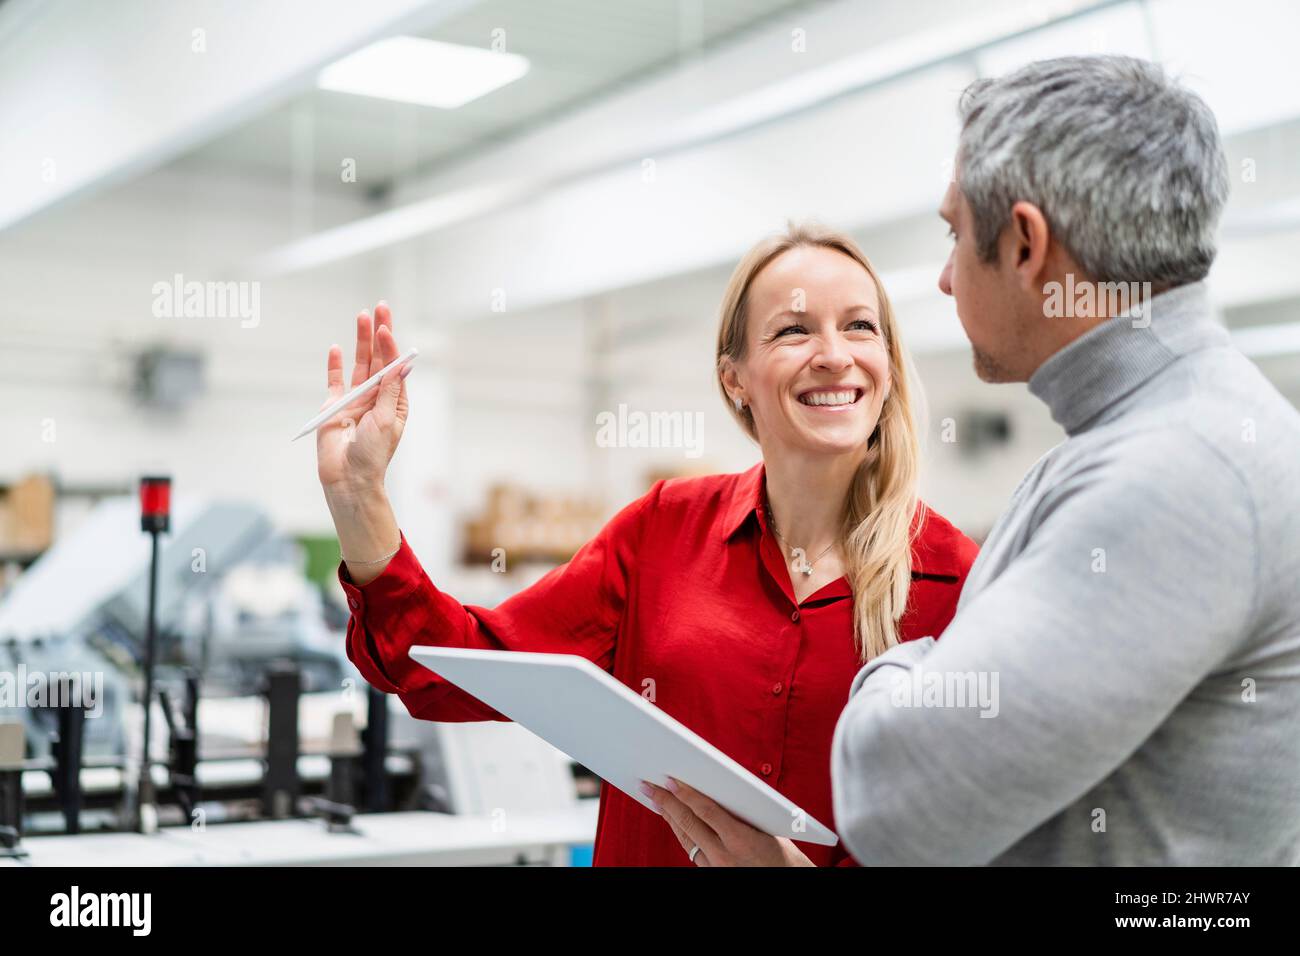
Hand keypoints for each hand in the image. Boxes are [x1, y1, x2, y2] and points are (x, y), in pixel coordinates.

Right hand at [316, 301, 411, 496]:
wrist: (348, 477)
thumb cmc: (373, 454)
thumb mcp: (388, 419)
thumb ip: (389, 390)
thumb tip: (396, 363)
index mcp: (395, 401)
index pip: (394, 367)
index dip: (390, 346)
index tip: (385, 329)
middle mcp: (377, 397)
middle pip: (378, 359)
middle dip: (378, 333)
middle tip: (379, 308)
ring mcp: (355, 400)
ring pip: (358, 365)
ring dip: (360, 341)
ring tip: (362, 316)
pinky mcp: (334, 406)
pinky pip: (334, 381)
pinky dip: (335, 365)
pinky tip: (337, 348)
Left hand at [639, 778, 814, 866]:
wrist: (790, 882)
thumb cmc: (784, 855)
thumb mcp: (766, 828)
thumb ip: (738, 812)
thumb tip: (714, 791)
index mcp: (741, 841)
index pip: (706, 811)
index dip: (685, 794)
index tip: (669, 780)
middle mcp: (724, 857)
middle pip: (688, 824)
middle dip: (665, 803)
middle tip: (648, 786)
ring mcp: (716, 867)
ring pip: (686, 838)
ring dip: (669, 817)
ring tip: (655, 799)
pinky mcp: (713, 873)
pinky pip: (692, 849)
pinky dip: (681, 832)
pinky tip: (674, 820)